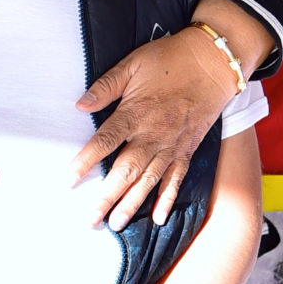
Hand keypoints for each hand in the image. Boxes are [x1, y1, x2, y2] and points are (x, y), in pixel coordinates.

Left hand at [73, 1, 270, 230]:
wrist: (214, 62)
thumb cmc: (171, 59)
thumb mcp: (133, 64)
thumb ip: (106, 86)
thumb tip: (80, 104)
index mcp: (136, 113)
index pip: (106, 141)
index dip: (86, 161)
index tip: (69, 179)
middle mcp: (154, 134)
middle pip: (127, 171)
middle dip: (107, 197)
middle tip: (91, 219)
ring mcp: (173, 145)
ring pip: (150, 181)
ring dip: (133, 204)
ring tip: (117, 224)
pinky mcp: (188, 149)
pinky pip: (176, 178)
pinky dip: (168, 199)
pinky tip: (158, 217)